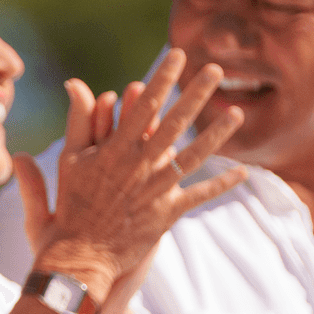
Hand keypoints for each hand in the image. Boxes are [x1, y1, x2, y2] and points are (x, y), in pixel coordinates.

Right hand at [21, 50, 246, 309]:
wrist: (79, 256)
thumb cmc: (70, 207)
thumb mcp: (69, 159)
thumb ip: (78, 120)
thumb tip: (75, 83)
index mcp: (114, 150)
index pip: (143, 106)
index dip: (161, 80)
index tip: (177, 56)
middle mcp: (138, 167)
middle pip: (173, 124)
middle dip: (196, 94)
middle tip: (216, 69)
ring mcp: (154, 191)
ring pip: (191, 156)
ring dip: (217, 134)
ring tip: (236, 113)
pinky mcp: (165, 215)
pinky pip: (197, 196)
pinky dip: (220, 185)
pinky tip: (244, 173)